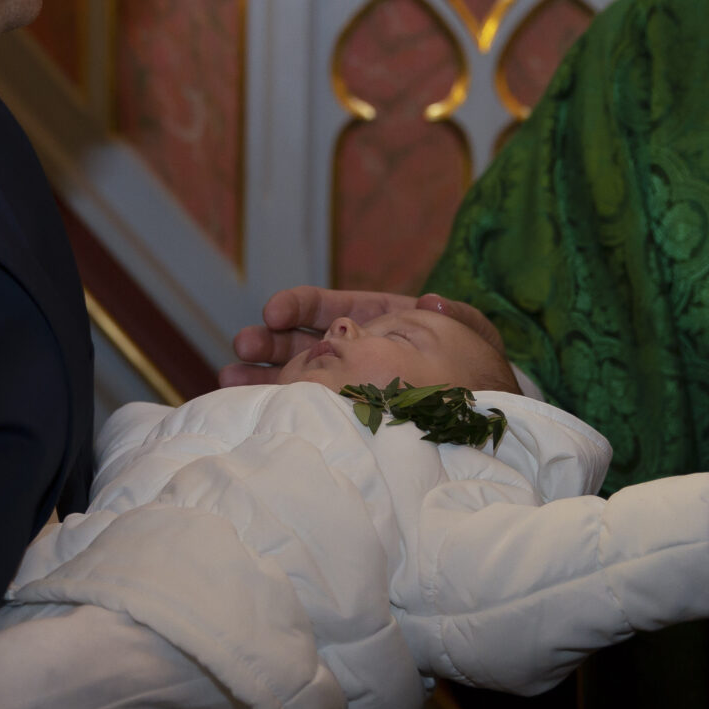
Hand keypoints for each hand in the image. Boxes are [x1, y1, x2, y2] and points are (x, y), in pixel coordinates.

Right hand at [222, 286, 511, 388]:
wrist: (478, 410)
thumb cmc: (474, 365)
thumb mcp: (471, 334)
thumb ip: (456, 315)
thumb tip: (432, 299)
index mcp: (369, 319)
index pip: (325, 307)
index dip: (298, 305)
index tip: (275, 312)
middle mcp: (348, 347)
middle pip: (298, 339)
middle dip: (268, 340)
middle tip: (243, 344)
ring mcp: (340, 380)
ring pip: (292, 374)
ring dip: (260, 373)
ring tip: (230, 379)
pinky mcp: (340, 409)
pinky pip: (305, 406)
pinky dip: (278, 405)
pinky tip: (249, 410)